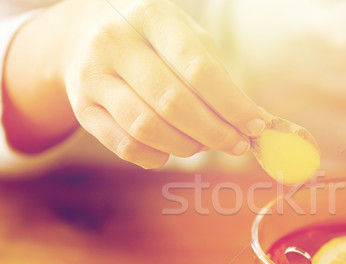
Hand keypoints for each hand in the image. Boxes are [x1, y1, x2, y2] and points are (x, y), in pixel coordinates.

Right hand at [5, 0, 263, 167]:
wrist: (83, 33)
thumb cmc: (153, 39)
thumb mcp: (186, 39)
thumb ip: (219, 76)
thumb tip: (255, 121)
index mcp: (152, 18)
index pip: (199, 71)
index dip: (232, 105)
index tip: (255, 127)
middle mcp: (115, 43)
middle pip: (174, 103)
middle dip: (215, 133)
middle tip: (237, 145)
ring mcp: (92, 76)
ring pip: (147, 127)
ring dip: (187, 147)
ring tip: (205, 144)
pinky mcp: (82, 107)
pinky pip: (124, 145)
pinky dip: (156, 156)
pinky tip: (171, 151)